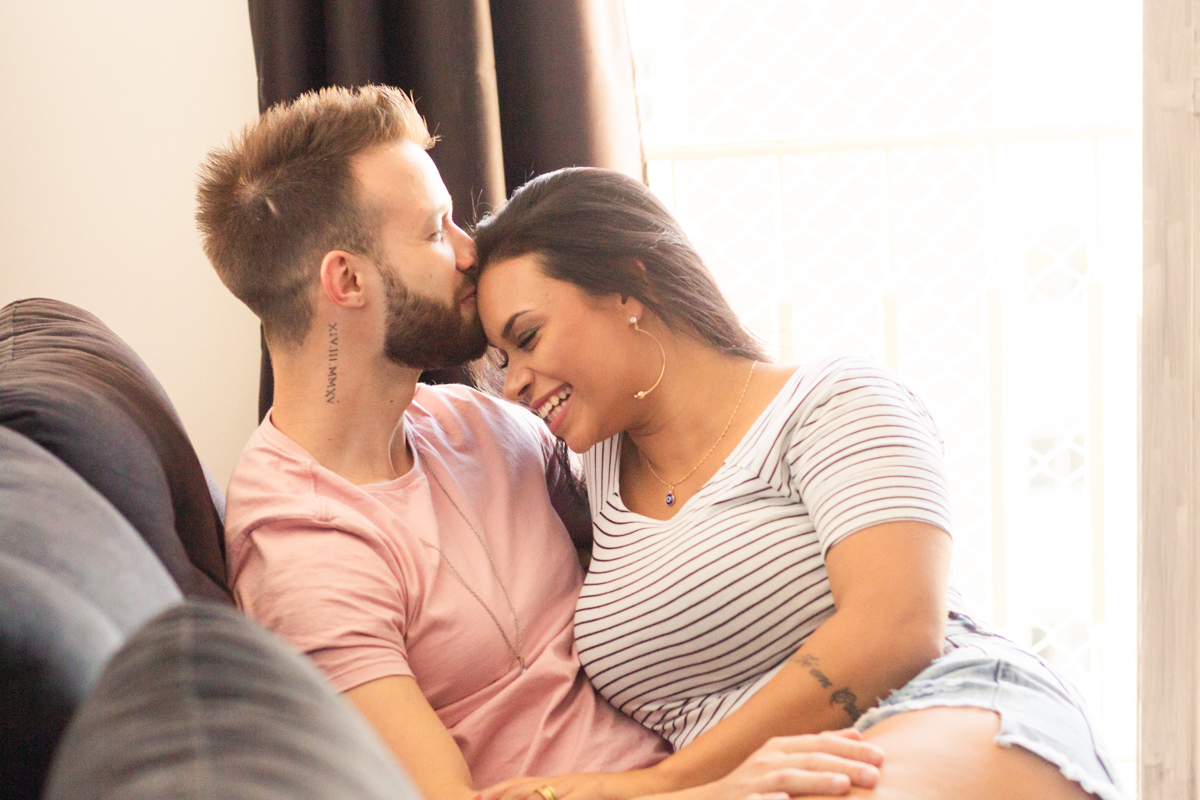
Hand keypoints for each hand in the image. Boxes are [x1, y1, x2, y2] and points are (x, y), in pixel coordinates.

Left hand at [482, 769, 664, 799]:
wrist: (650, 789)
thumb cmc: (618, 797)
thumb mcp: (587, 799)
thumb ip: (567, 797)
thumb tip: (548, 797)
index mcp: (565, 785)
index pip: (528, 786)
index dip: (503, 791)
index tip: (480, 797)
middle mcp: (568, 783)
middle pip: (529, 786)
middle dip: (501, 792)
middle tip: (477, 798)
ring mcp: (580, 787)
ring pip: (543, 791)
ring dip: (519, 795)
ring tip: (495, 799)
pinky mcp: (593, 792)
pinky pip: (567, 799)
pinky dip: (550, 799)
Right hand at [693, 730, 882, 799]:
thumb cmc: (757, 783)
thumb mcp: (786, 759)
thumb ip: (819, 747)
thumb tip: (858, 732)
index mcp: (780, 747)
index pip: (820, 743)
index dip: (850, 748)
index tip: (881, 755)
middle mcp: (767, 760)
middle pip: (810, 759)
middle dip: (844, 765)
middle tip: (875, 774)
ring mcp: (754, 782)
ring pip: (789, 779)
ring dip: (816, 781)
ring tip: (843, 785)